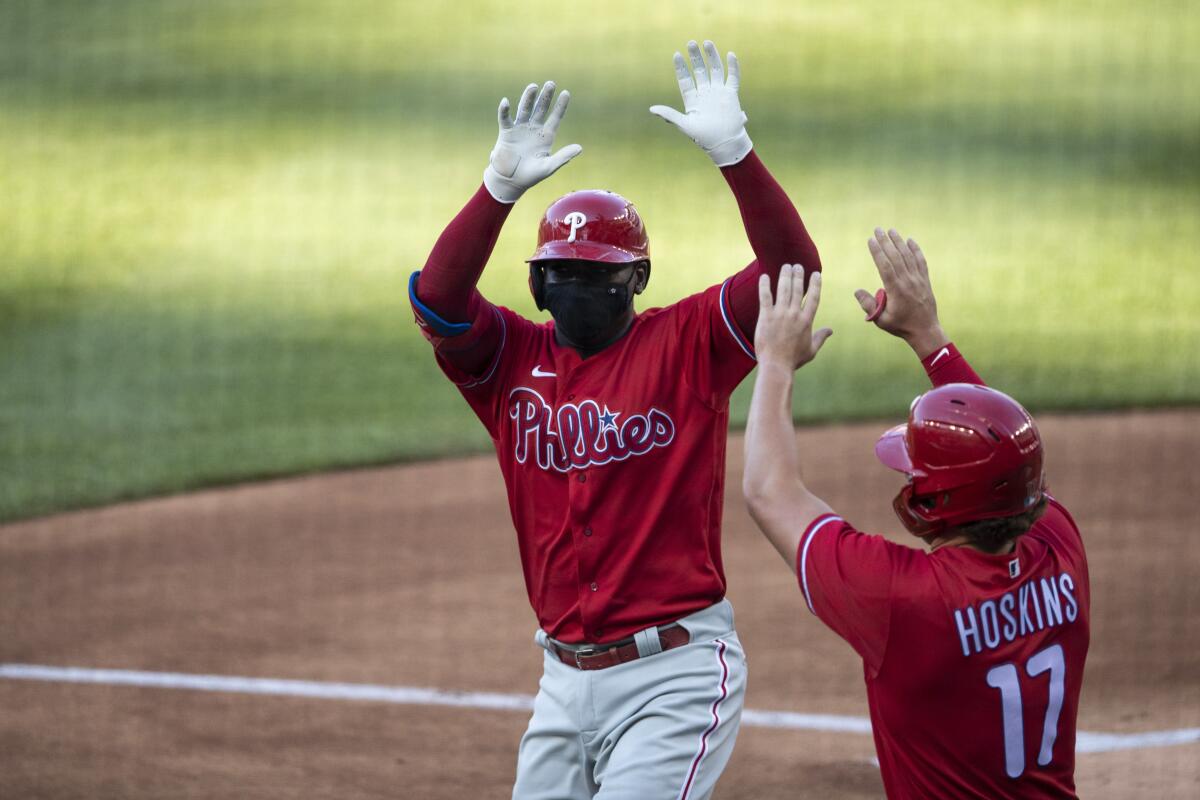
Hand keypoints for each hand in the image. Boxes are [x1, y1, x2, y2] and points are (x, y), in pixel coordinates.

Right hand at [483, 81, 582, 203]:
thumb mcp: (549, 166)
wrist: (511, 181)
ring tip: (533, 86)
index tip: (566, 93)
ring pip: (525, 109)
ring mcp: (520, 129)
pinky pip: (505, 119)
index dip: (560, 106)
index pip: (555, 117)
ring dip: (528, 98)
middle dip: (546, 97)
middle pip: (541, 108)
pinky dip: (505, 111)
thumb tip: (580, 148)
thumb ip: (563, 156)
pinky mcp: (506, 133)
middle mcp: (534, 129)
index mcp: (546, 136)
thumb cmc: (531, 175)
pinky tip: (506, 102)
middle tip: (551, 83)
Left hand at [649, 40, 751, 166]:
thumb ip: (669, 115)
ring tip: (706, 42)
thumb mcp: (684, 124)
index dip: (681, 67)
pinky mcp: (731, 94)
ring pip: (715, 69)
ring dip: (711, 56)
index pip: (685, 79)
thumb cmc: (703, 137)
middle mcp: (705, 92)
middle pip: (699, 70)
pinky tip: (730, 55)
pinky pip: (732, 77)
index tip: (676, 55)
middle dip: (695, 57)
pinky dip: (732, 66)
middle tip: (691, 43)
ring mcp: (718, 92)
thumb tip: (652, 109)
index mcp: (692, 99)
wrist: (724, 143)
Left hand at [754, 265, 832, 370]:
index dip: (815, 284)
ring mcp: (780, 314)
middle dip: (798, 275)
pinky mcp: (766, 317)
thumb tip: (830, 330)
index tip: (816, 274)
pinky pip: (765, 297)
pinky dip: (764, 286)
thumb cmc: (794, 360)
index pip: (813, 298)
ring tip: (786, 266)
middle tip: (797, 265)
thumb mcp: (811, 350)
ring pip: (783, 290)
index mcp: (807, 321)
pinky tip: (764, 276)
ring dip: (785, 276)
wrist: (776, 366)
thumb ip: (821, 337)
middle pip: (797, 289)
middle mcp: (794, 314)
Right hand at [856, 228, 947, 357]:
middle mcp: (908, 281)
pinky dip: (916, 250)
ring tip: (891, 231)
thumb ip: (868, 305)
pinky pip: (920, 261)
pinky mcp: (925, 280)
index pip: (885, 266)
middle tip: (877, 229)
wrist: (925, 330)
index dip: (877, 252)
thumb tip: (857, 291)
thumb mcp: (881, 319)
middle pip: (896, 257)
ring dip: (899, 242)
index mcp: (896, 290)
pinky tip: (910, 240)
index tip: (871, 240)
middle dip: (886, 242)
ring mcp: (918, 280)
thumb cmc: (901, 325)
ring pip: (908, 256)